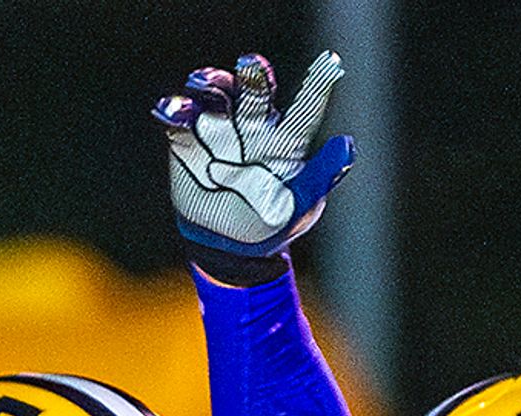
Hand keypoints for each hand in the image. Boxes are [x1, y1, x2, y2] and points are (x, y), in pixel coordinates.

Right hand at [156, 51, 356, 262]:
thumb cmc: (273, 223)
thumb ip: (321, 176)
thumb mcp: (300, 204)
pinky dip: (174, 110)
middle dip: (253, 76)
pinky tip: (172, 110)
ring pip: (215, 95)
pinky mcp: (188, 141)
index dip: (317, 85)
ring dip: (210, 84)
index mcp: (287, 141)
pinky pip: (180, 119)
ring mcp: (220, 130)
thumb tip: (348, 145)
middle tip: (251, 64)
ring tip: (205, 85)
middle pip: (254, 92)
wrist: (230, 247)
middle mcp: (254, 126)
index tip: (330, 63)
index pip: (305, 109)